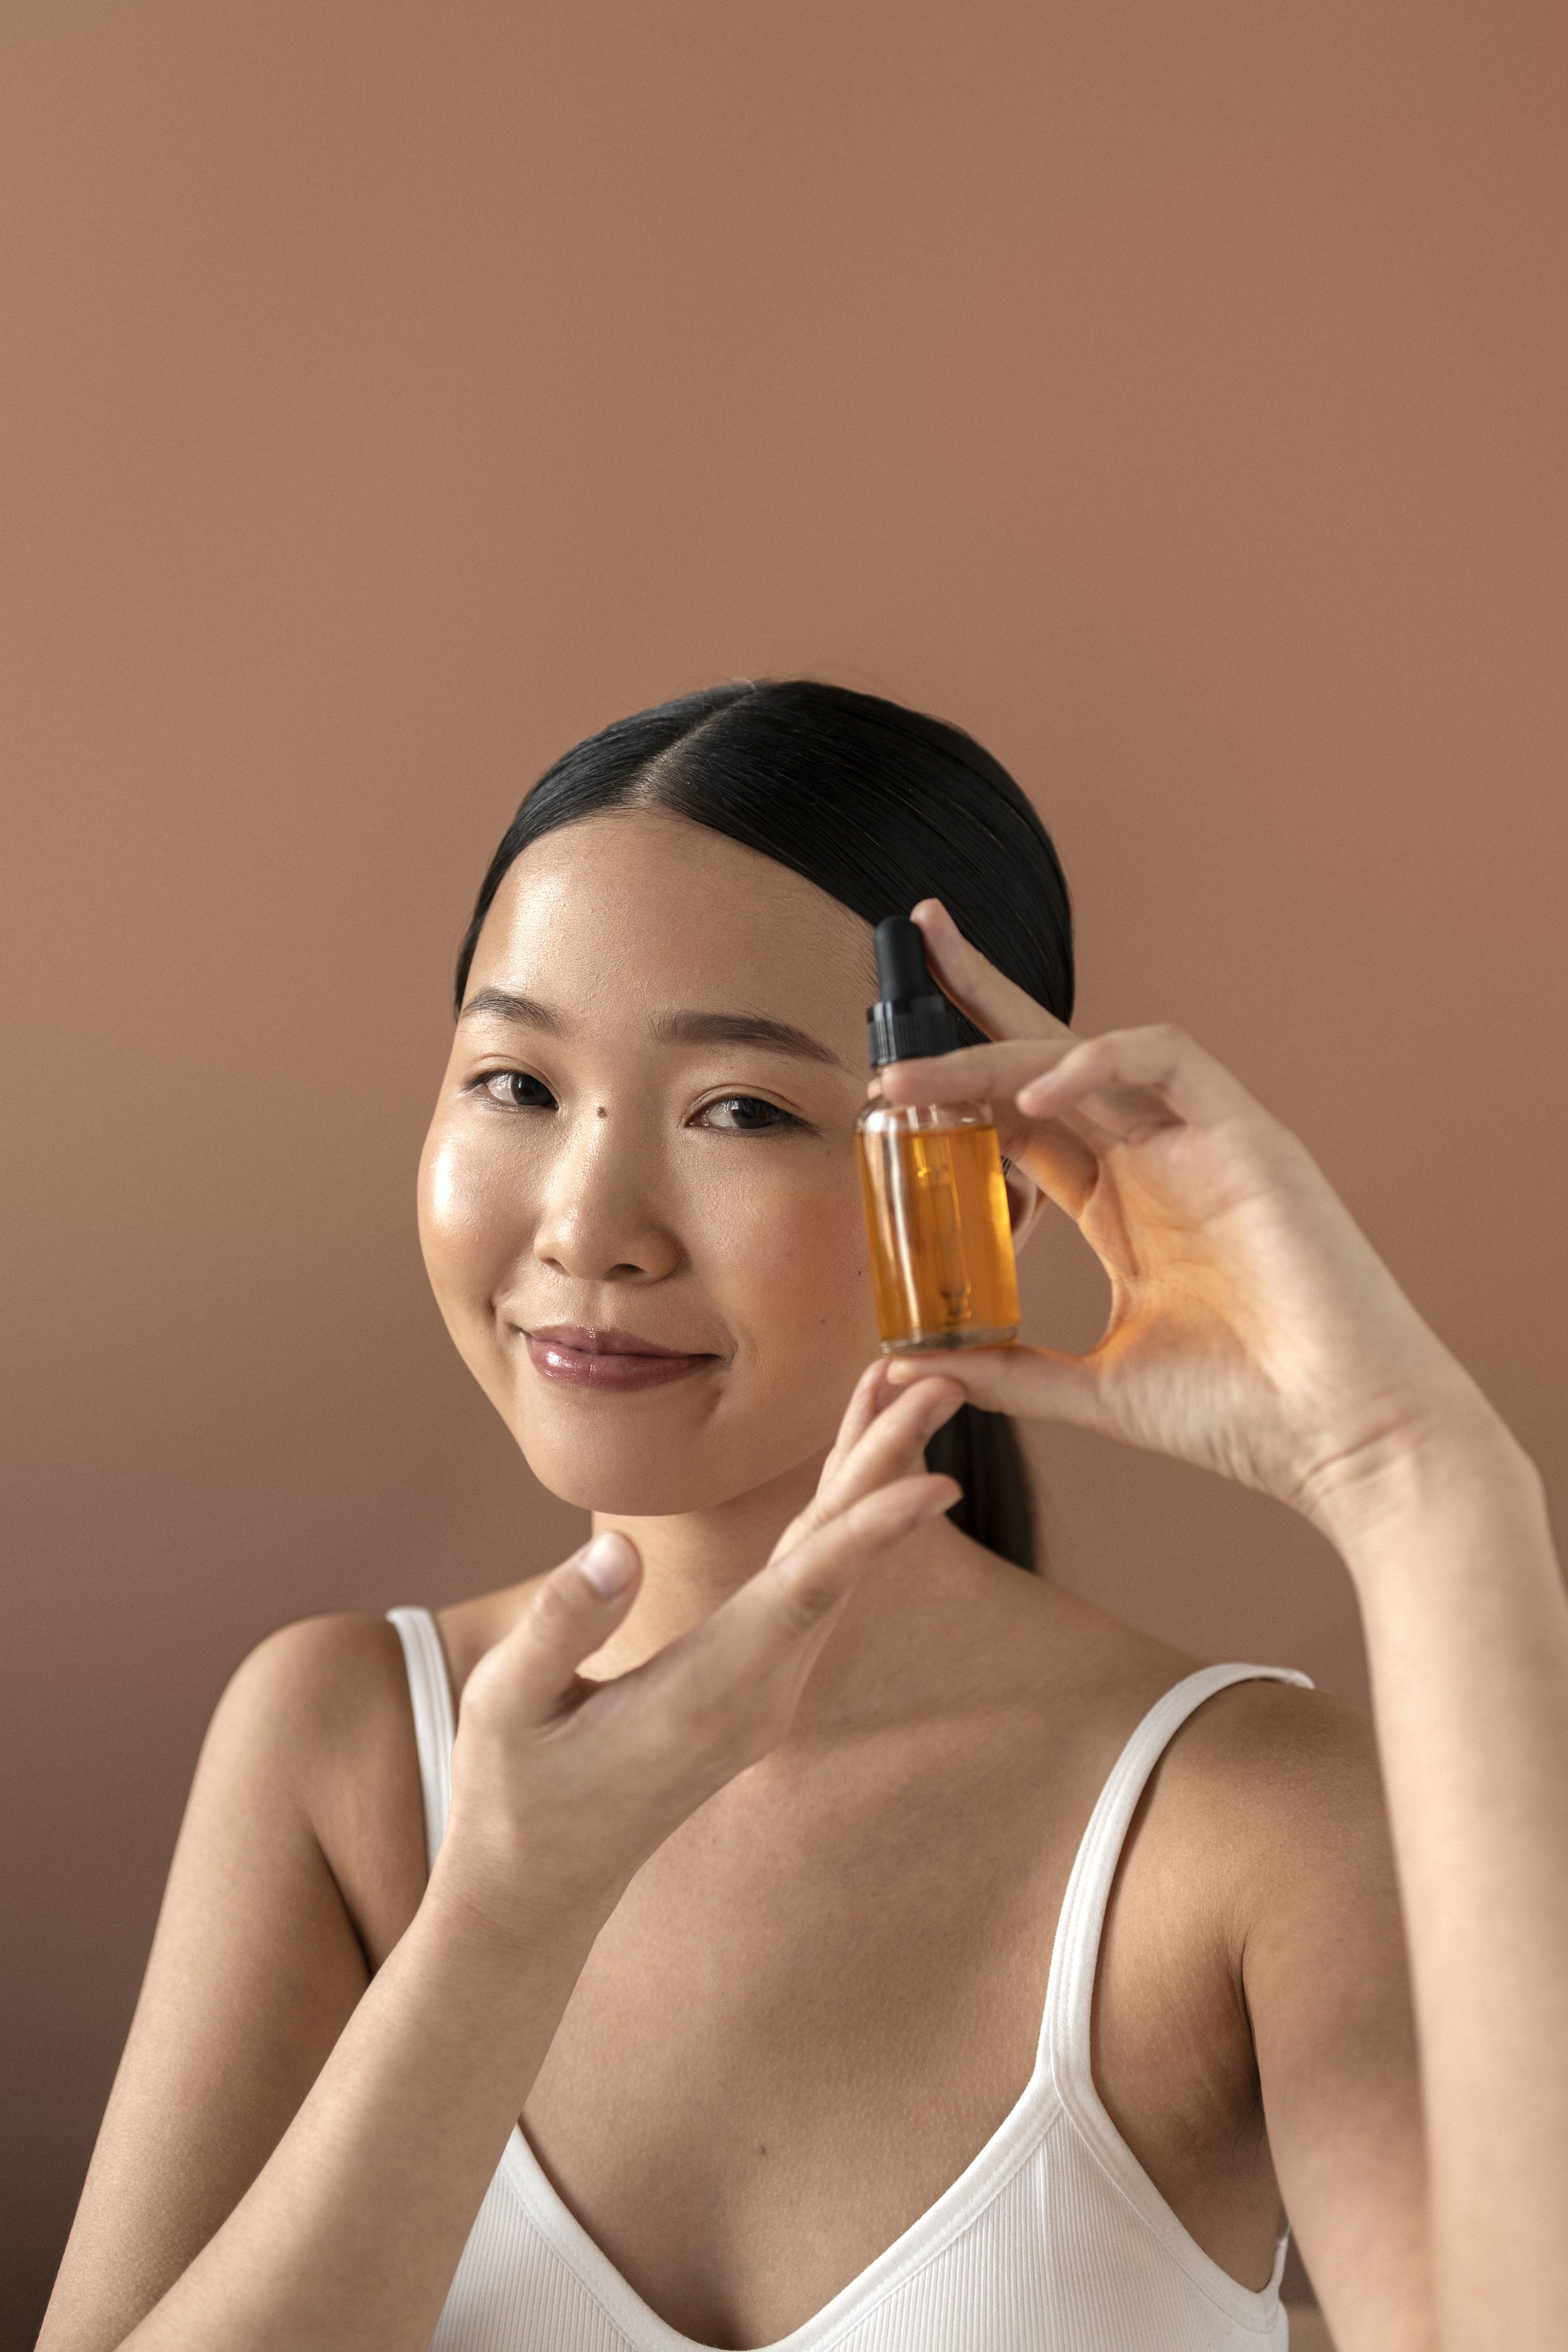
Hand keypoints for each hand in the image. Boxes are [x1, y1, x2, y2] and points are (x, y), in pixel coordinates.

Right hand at [431, 1367, 962, 1946]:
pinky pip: (812, 1583)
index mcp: (706, 1694)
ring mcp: (765, 1692)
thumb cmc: (512, 1791)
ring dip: (869, 1477)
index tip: (936, 1484)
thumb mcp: (503, 1708)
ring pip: (833, 1567)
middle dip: (890, 1466)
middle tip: (943, 1378)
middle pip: (839, 1562)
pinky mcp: (755, 1684)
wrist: (540, 1884)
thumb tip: (616, 1549)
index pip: (803, 1595)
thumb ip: (558, 1627)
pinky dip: (838, 1515)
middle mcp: (758, 1693)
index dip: (869, 1533)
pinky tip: (850, 1468)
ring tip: (904, 1390)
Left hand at [879, 899, 1490, 1533]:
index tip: (884, 1077)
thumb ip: (1008, 1369)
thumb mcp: (1094, 1390)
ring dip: (999, 1046)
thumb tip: (913, 1366)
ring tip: (913, 1076)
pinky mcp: (1248, 1137)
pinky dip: (1100, 1061)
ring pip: (1089, 1050)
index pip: (1023, 1119)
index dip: (957, 1085)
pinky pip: (1167, 1059)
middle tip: (910, 943)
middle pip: (1048, 1057)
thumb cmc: (1239, 1414)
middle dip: (978, 997)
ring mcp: (1200, 1144)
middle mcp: (1155, 1161)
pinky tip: (1039, 1093)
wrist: (1336, 1438)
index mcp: (1121, 1207)